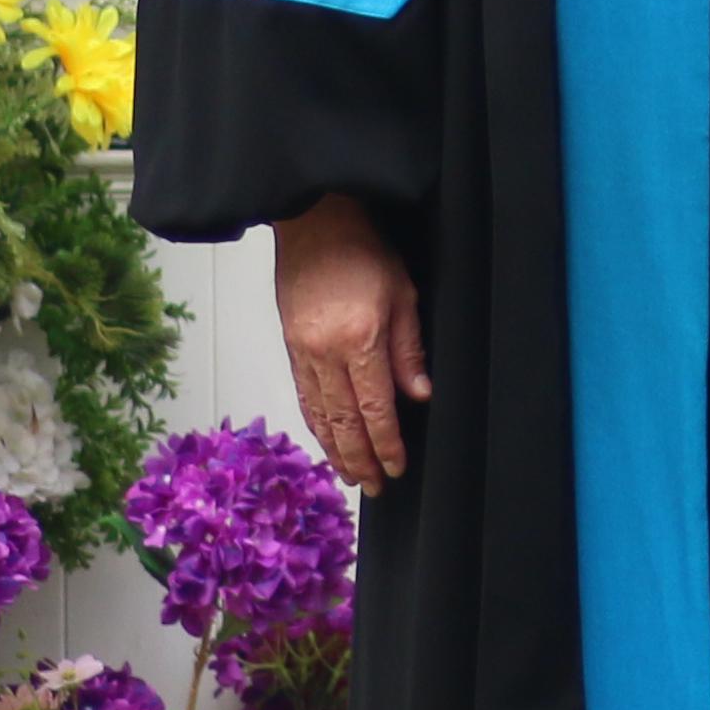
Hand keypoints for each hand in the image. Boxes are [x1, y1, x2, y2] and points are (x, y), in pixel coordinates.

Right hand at [274, 192, 430, 488]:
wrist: (313, 223)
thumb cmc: (363, 250)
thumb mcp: (403, 293)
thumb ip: (409, 348)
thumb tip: (419, 396)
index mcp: (360, 339)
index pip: (375, 408)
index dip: (386, 444)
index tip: (396, 468)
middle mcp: (326, 353)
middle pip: (343, 421)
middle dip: (360, 459)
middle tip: (374, 487)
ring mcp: (303, 352)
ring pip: (319, 414)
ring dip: (335, 450)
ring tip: (349, 475)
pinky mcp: (289, 347)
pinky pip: (303, 396)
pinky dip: (315, 424)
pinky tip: (326, 440)